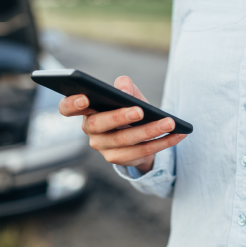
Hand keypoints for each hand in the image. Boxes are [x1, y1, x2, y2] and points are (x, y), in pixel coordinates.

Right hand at [58, 75, 186, 173]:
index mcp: (87, 110)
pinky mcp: (119, 159)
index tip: (85, 97)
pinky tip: (178, 134)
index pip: (67, 108)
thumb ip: (126, 88)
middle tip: (140, 110)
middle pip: (100, 125)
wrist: (140, 136)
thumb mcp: (129, 96)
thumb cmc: (129, 110)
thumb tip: (123, 86)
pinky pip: (141, 151)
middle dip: (120, 117)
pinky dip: (162, 142)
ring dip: (150, 131)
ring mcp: (103, 147)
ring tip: (170, 122)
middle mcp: (91, 130)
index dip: (72, 104)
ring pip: (125, 140)